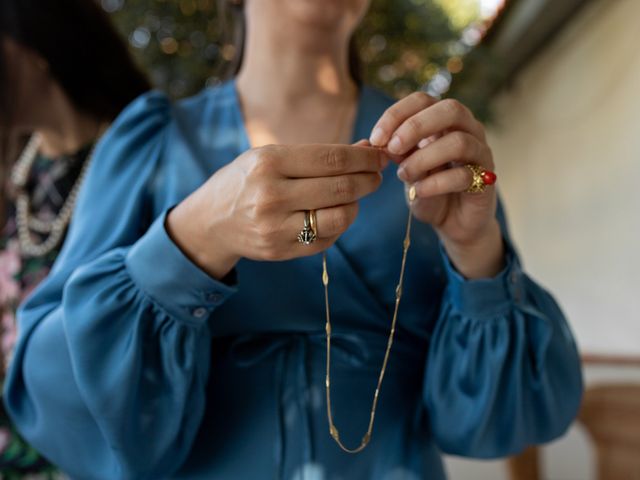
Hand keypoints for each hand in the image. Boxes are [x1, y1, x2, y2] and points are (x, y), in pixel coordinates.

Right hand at [167, 144, 386, 278]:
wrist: (212, 220)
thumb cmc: (248, 180)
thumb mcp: (273, 156)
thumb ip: (318, 155)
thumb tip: (367, 149)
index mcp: (269, 162)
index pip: (332, 159)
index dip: (364, 158)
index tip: (380, 156)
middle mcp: (271, 195)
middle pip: (340, 188)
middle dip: (368, 180)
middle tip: (376, 176)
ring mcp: (275, 227)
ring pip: (338, 218)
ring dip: (355, 206)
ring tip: (352, 197)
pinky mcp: (280, 250)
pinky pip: (326, 240)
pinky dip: (337, 225)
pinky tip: (332, 214)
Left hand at [369, 93, 503, 278]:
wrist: (453, 222)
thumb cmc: (430, 189)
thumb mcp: (408, 169)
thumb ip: (398, 153)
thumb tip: (380, 141)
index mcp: (444, 121)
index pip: (423, 100)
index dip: (397, 114)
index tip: (375, 138)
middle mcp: (468, 130)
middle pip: (450, 109)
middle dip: (416, 126)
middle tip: (392, 148)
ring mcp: (481, 154)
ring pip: (459, 142)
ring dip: (424, 158)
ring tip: (403, 174)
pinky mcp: (486, 181)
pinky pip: (463, 175)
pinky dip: (436, 183)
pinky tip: (419, 192)